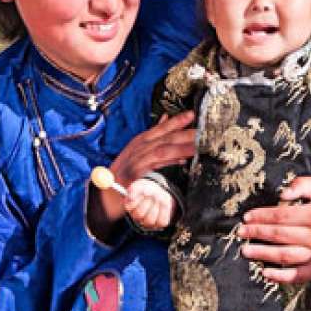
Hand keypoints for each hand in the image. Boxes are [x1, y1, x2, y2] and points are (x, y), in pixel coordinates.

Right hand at [88, 112, 194, 234]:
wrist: (105, 195)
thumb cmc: (124, 175)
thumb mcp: (137, 152)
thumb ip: (154, 136)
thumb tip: (166, 117)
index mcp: (140, 141)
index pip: (161, 128)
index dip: (176, 121)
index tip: (192, 114)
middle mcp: (138, 148)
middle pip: (165, 138)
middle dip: (185, 133)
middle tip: (205, 131)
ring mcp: (136, 160)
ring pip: (162, 149)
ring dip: (181, 147)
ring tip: (199, 145)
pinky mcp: (135, 174)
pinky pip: (154, 165)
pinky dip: (168, 161)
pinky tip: (182, 160)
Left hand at [238, 175, 310, 283]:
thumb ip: (301, 186)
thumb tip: (281, 194)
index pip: (280, 216)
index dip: (261, 216)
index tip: (246, 217)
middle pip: (278, 235)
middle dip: (256, 233)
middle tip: (240, 233)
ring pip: (285, 255)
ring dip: (263, 254)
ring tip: (246, 251)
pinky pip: (299, 275)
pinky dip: (282, 277)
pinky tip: (265, 273)